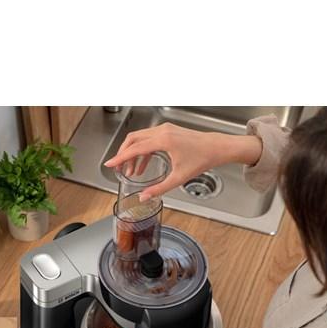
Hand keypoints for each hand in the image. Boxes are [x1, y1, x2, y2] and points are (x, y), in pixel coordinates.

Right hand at [104, 122, 262, 200]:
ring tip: (130, 171)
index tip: (109, 164)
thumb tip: (144, 197)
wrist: (217, 147)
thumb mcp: (179, 178)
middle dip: (123, 154)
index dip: (119, 158)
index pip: (134, 149)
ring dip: (132, 153)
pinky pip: (149, 139)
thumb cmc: (202, 159)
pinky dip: (142, 151)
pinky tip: (142, 165)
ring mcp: (165, 129)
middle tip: (118, 168)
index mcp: (163, 140)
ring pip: (140, 138)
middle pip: (133, 140)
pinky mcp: (168, 131)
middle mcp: (162, 131)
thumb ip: (159, 189)